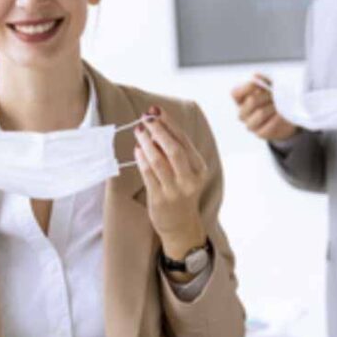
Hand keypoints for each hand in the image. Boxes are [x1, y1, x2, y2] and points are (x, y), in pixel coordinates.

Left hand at [133, 106, 207, 261]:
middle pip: (173, 149)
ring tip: (138, 131)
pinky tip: (137, 149)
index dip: (169, 123)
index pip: (184, 140)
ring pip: (159, 161)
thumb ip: (175, 151)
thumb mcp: (187, 172)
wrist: (180, 226)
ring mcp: (175, 190)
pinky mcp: (159, 199)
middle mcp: (189, 179)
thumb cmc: (181, 192)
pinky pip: (148, 174)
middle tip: (145, 118)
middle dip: (158, 130)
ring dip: (146, 143)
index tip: (156, 110)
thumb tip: (156, 124)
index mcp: (199, 169)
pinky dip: (142, 159)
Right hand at [231, 74, 298, 141]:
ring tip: (280, 105)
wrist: (285, 119)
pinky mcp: (259, 134)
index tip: (262, 85)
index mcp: (240, 100)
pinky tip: (281, 115)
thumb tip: (256, 74)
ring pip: (261, 113)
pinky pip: (269, 125)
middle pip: (252, 101)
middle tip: (276, 95)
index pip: (235, 92)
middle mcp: (242, 113)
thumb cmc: (274, 100)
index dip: (249, 86)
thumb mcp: (270, 87)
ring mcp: (249, 124)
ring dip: (274, 107)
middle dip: (267, 96)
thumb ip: (263, 79)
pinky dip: (278, 118)